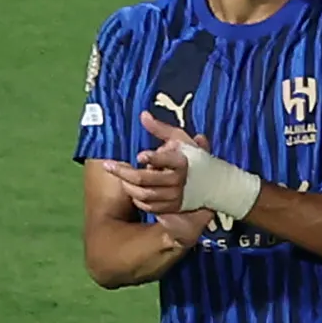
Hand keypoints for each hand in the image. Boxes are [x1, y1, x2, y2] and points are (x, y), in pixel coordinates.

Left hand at [94, 109, 214, 219]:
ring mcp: (175, 196)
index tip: (139, 155)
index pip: (166, 160)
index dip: (153, 158)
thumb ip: (160, 129)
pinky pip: (148, 206)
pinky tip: (132, 189)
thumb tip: (143, 115)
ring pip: (143, 194)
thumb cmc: (193, 157)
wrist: (213, 183)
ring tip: (120, 176)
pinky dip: (137, 198)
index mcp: (181, 161)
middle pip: (144, 179)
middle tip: (107, 165)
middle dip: (122, 172)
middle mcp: (178, 180)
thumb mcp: (179, 139)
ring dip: (127, 185)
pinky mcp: (172, 207)